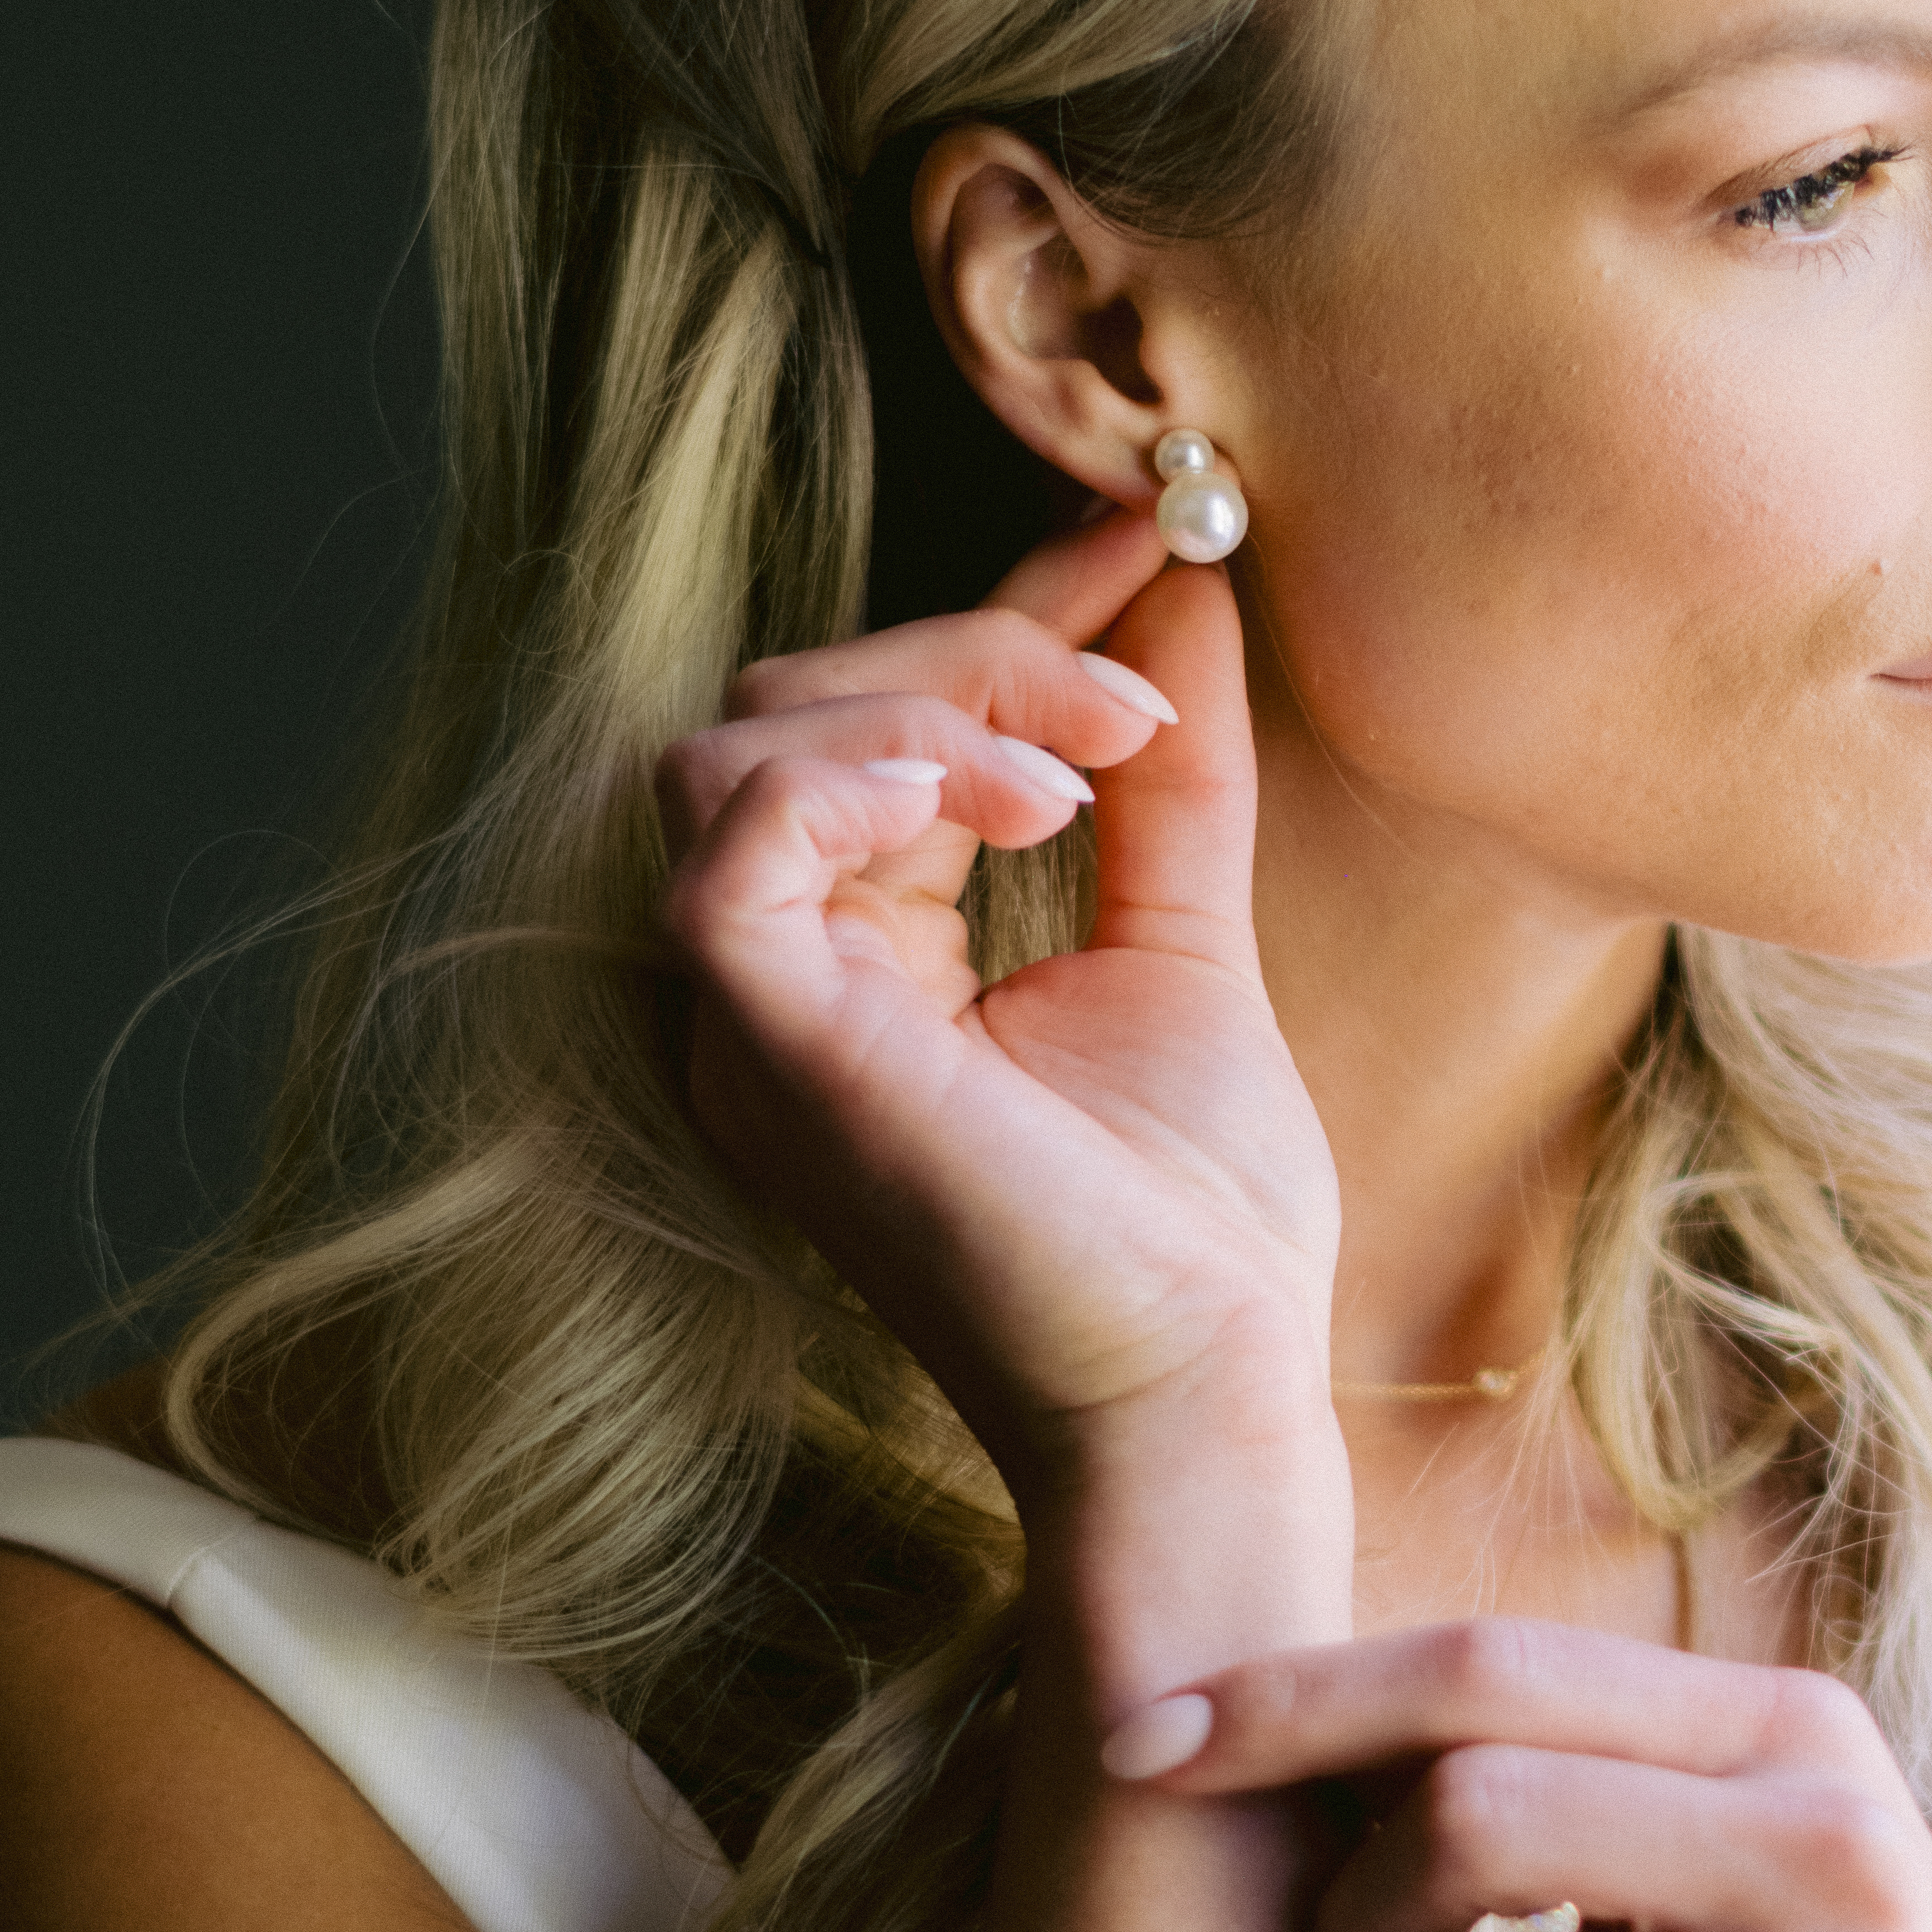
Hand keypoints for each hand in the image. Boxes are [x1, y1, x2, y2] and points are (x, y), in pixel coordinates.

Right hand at [656, 507, 1342, 1486]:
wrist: (1208, 1392)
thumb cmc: (1193, 1230)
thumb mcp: (1186, 943)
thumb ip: (1170, 780)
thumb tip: (1183, 594)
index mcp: (861, 959)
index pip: (883, 719)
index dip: (1007, 612)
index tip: (1142, 539)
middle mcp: (781, 980)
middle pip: (793, 704)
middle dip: (976, 652)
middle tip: (1132, 712)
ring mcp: (757, 1019)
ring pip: (746, 740)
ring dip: (927, 706)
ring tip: (1072, 790)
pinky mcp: (768, 1047)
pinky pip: (724, 844)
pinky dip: (845, 778)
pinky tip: (988, 804)